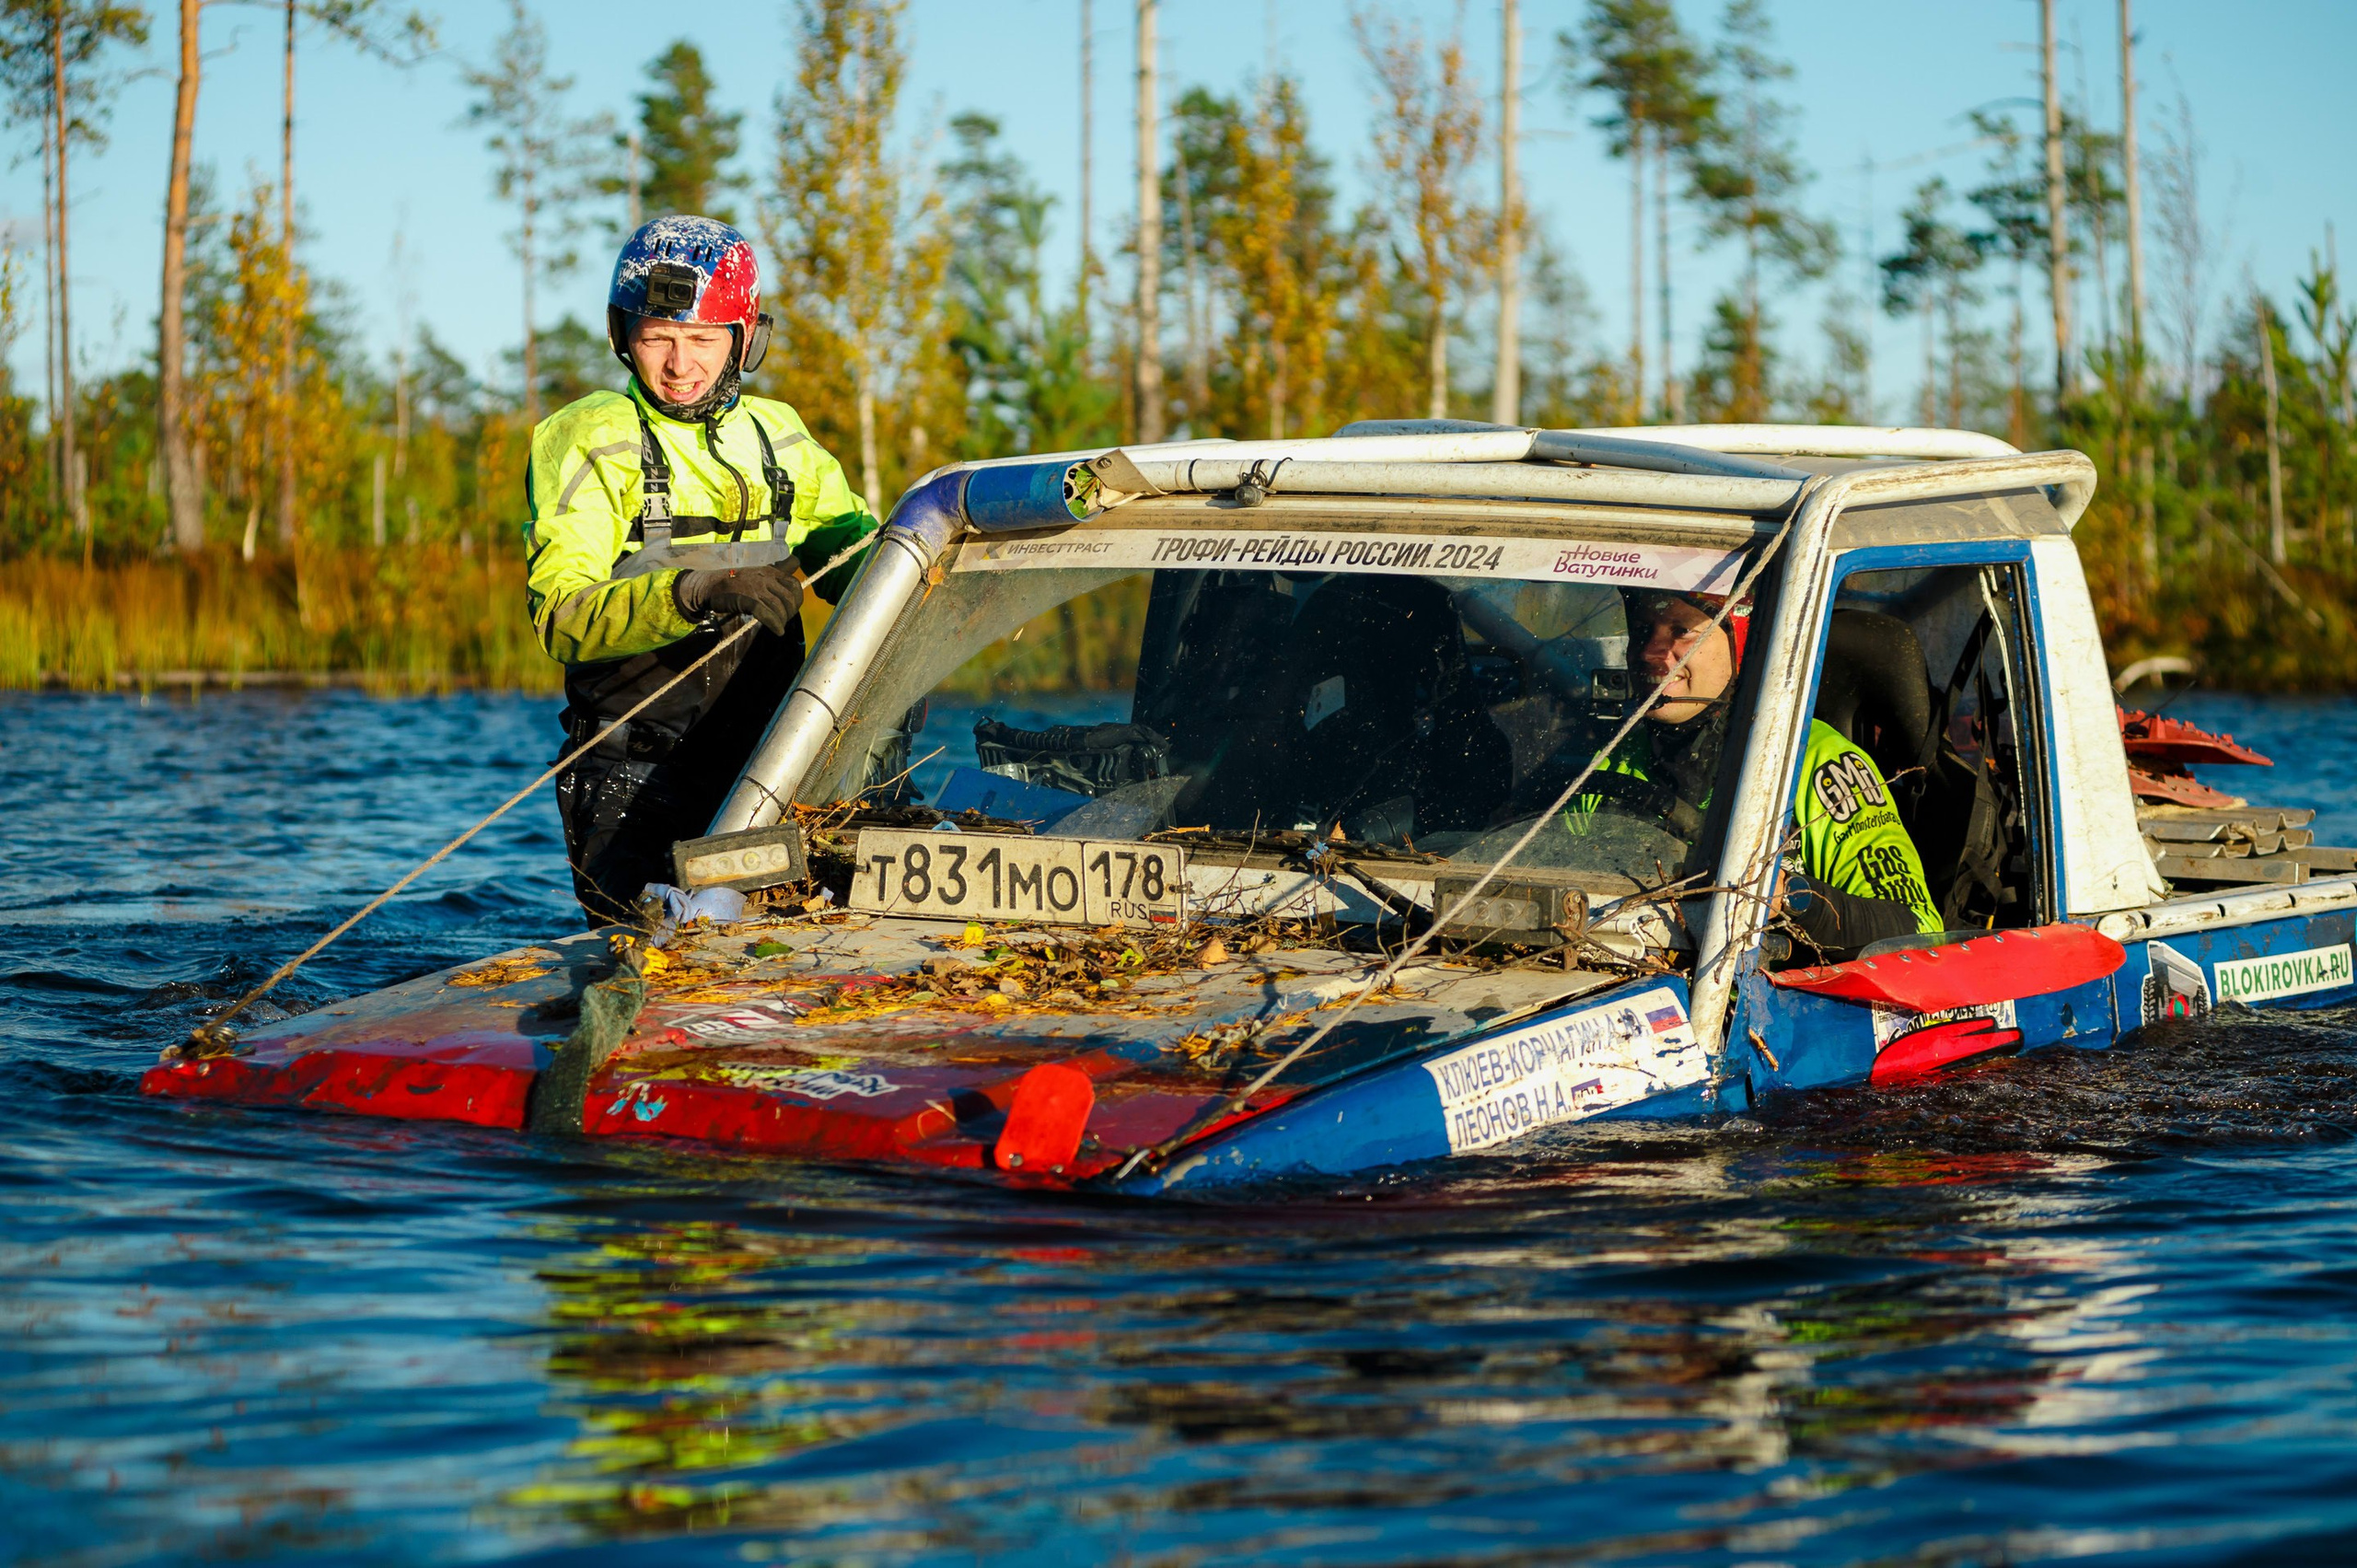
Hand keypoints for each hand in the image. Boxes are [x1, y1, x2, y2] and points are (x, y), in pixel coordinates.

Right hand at [672, 564, 804, 635]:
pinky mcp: (746, 599)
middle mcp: (765, 578)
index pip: (794, 584)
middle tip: (784, 620)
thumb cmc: (736, 581)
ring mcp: (755, 588)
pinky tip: (778, 631)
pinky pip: (766, 613)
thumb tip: (797, 560)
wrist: (710, 585)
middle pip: (789, 598)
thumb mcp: (759, 571)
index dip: (797, 599)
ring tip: (779, 627)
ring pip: (778, 607)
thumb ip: (779, 568)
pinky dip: (774, 624)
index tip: (791, 609)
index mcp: (770, 571)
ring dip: (782, 620)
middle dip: (790, 612)